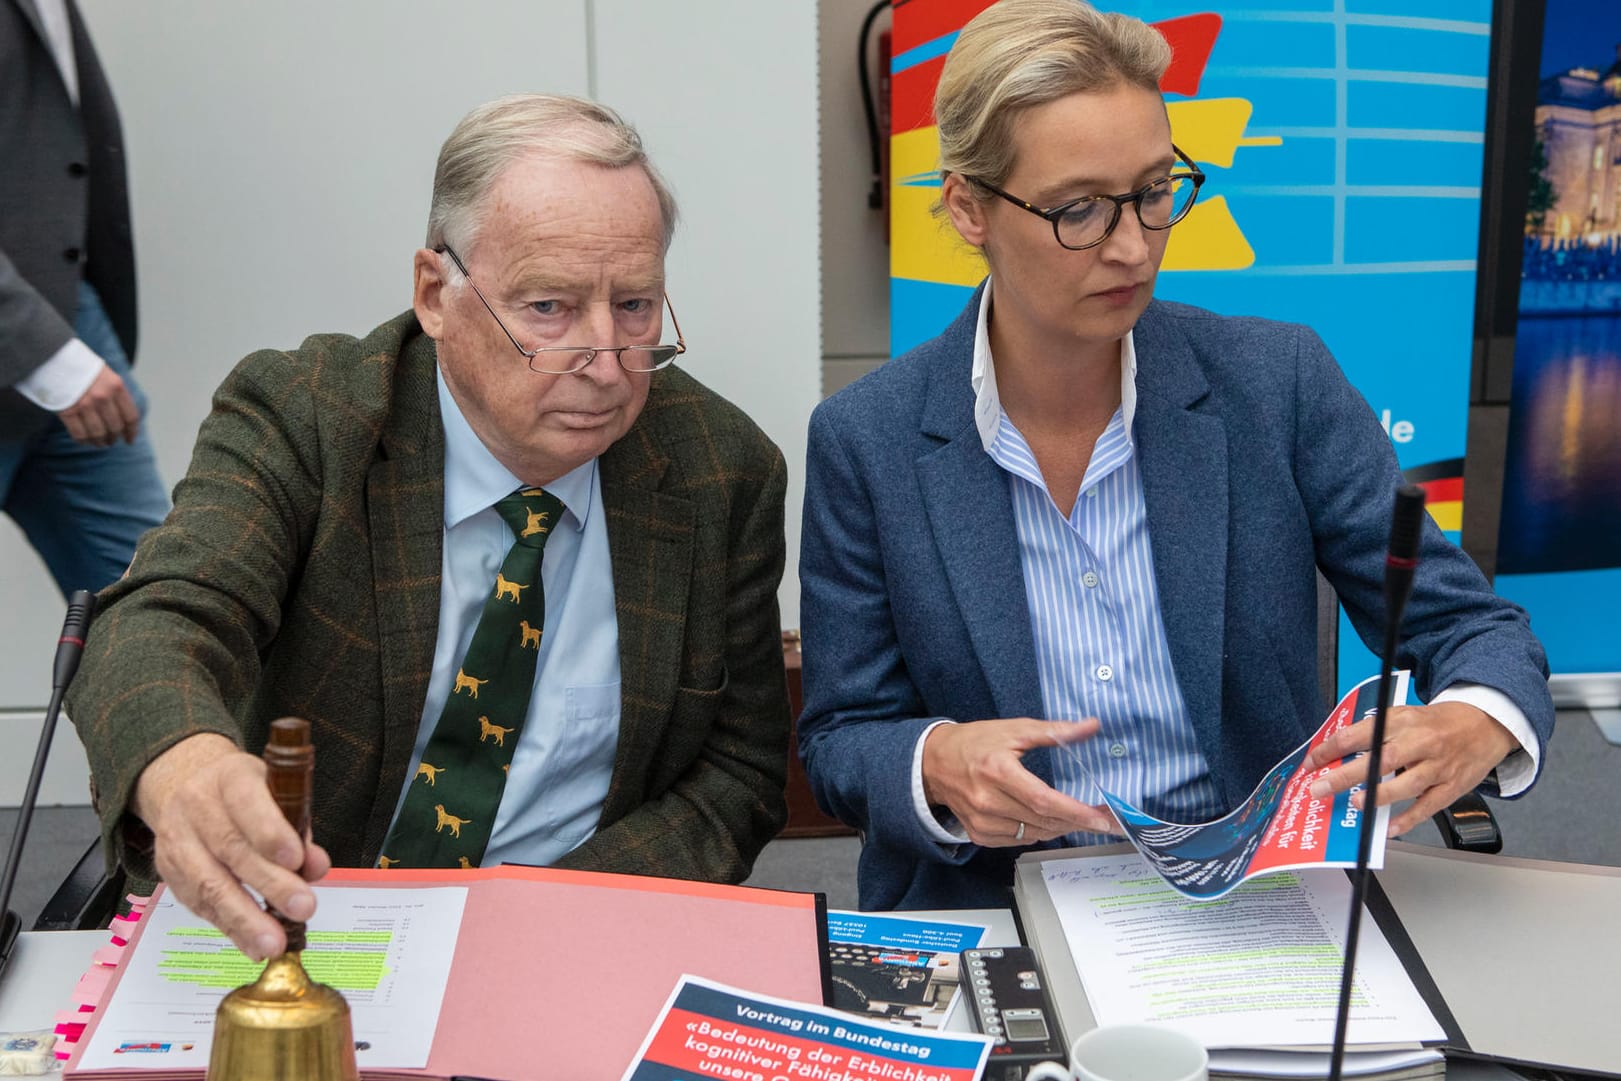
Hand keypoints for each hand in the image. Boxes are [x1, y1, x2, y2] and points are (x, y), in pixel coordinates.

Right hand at [58, 362, 140, 446]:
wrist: (55, 358)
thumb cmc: (84, 369)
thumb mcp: (108, 376)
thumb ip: (117, 396)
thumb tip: (126, 421)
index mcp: (116, 387)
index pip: (131, 417)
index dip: (132, 432)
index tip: (130, 440)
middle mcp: (103, 397)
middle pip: (115, 427)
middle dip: (115, 438)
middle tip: (112, 441)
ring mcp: (84, 405)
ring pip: (98, 434)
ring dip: (100, 442)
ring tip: (100, 443)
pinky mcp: (67, 411)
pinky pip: (79, 434)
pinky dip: (84, 441)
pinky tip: (86, 441)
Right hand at [132, 732, 330, 959]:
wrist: (186, 786)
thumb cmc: (245, 794)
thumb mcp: (276, 793)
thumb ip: (298, 829)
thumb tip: (316, 867)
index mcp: (229, 777)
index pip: (247, 801)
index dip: (270, 832)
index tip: (296, 859)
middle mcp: (197, 807)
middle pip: (231, 849)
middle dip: (269, 883)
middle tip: (303, 908)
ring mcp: (178, 842)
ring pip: (209, 884)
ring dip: (245, 919)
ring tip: (275, 943)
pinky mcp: (171, 874)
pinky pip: (200, 905)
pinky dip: (230, 929)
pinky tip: (253, 946)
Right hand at [922, 718, 1116, 845]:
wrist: (933, 763)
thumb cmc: (975, 742)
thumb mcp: (1014, 729)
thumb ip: (1054, 731)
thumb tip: (1092, 726)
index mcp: (998, 772)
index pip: (1044, 801)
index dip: (1076, 812)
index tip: (1103, 818)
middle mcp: (988, 801)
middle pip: (1043, 821)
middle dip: (1077, 821)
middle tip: (1102, 817)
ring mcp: (981, 822)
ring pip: (1034, 834)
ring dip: (1059, 827)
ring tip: (1075, 815)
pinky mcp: (978, 834)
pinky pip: (1018, 840)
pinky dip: (1036, 831)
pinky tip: (1043, 819)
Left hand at [1304, 702, 1517, 835]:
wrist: (1485, 724)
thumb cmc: (1436, 723)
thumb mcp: (1403, 716)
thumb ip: (1374, 733)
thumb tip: (1337, 754)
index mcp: (1401, 721)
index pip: (1359, 734)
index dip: (1331, 749)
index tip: (1312, 763)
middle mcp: (1419, 742)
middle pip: (1380, 759)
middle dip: (1347, 774)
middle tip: (1321, 788)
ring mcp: (1437, 766)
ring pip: (1407, 783)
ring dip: (1379, 795)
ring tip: (1356, 803)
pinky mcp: (1451, 787)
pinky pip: (1428, 806)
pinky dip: (1408, 819)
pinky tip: (1390, 828)